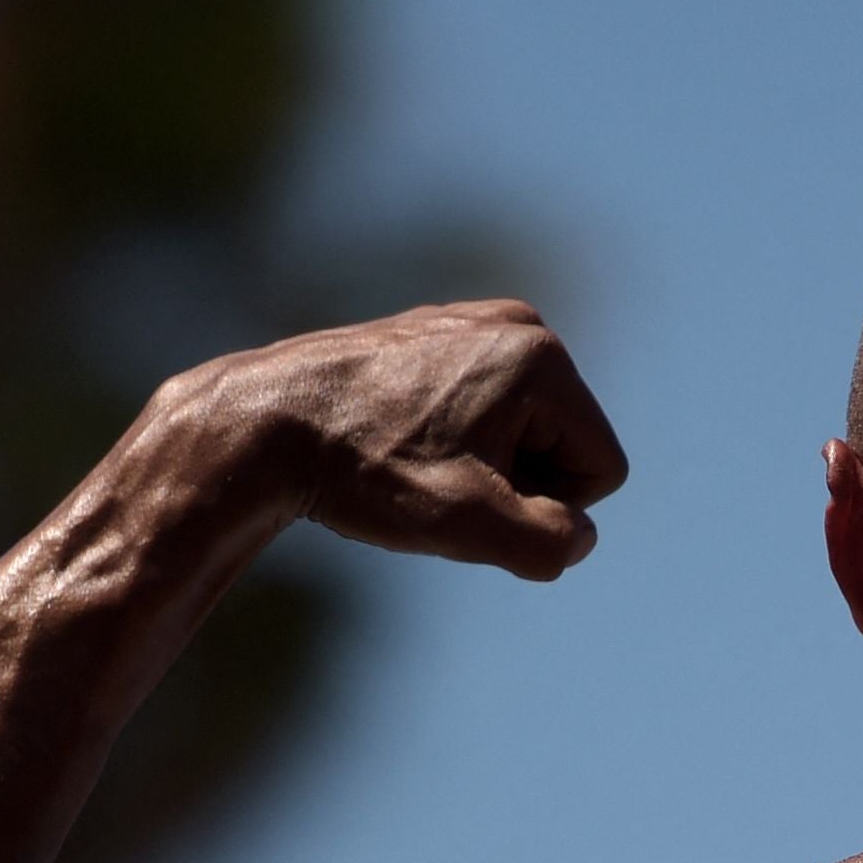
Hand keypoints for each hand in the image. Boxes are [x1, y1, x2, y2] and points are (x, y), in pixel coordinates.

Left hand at [232, 300, 630, 576]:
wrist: (263, 424)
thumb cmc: (367, 471)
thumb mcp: (472, 525)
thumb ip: (553, 541)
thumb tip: (578, 533)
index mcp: (542, 358)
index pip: (600, 471)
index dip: (542, 507)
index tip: (468, 497)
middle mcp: (517, 324)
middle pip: (564, 446)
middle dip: (514, 481)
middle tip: (435, 481)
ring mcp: (472, 321)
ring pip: (521, 433)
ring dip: (481, 466)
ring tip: (411, 461)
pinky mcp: (434, 332)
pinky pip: (481, 410)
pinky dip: (449, 440)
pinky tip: (393, 442)